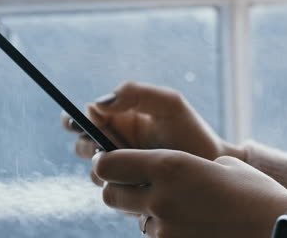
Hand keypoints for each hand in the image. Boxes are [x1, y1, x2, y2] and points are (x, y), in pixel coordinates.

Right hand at [61, 81, 244, 183]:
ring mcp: (119, 169)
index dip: (73, 121)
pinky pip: (112, 193)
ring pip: (94, 173)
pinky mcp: (126, 192)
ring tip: (130, 167)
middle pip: (81, 147)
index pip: (81, 118)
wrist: (213, 165)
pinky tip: (141, 184)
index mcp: (115, 120)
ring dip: (105, 170)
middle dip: (88, 147)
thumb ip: (134, 93)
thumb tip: (96, 104)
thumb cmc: (190, 130)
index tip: (81, 124)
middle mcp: (112, 145)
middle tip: (104, 147)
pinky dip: (120, 189)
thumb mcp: (167, 103)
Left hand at [92, 149, 286, 237]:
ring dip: (143, 210)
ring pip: (132, 217)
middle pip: (108, 195)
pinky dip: (162, 228)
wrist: (277, 229)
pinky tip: (186, 223)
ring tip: (175, 206)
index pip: (108, 164)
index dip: (103, 162)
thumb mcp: (213, 164)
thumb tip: (154, 170)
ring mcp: (164, 228)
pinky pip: (153, 235)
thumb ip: (178, 166)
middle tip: (131, 185)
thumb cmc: (251, 191)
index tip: (106, 161)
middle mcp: (159, 197)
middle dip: (115, 189)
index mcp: (169, 165)